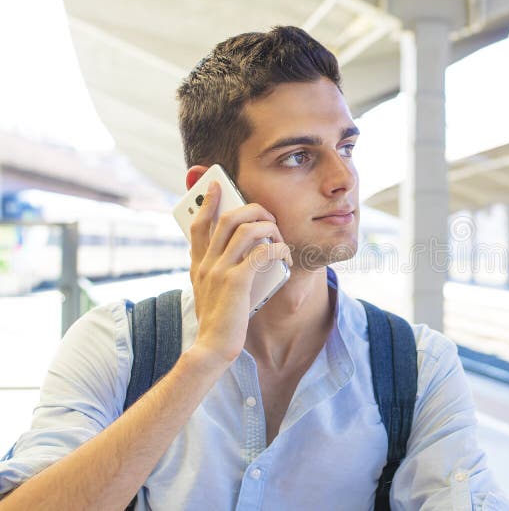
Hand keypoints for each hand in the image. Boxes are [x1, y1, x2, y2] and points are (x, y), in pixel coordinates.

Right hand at [188, 180, 292, 366]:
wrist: (211, 348)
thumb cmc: (216, 322)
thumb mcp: (208, 292)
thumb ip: (215, 273)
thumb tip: (235, 256)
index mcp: (199, 264)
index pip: (199, 224)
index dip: (208, 202)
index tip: (216, 186)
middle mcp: (206, 263)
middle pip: (227, 219)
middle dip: (251, 208)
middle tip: (267, 215)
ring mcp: (220, 271)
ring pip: (247, 230)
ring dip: (269, 228)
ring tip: (280, 238)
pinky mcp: (237, 282)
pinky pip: (262, 252)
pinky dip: (278, 248)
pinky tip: (284, 255)